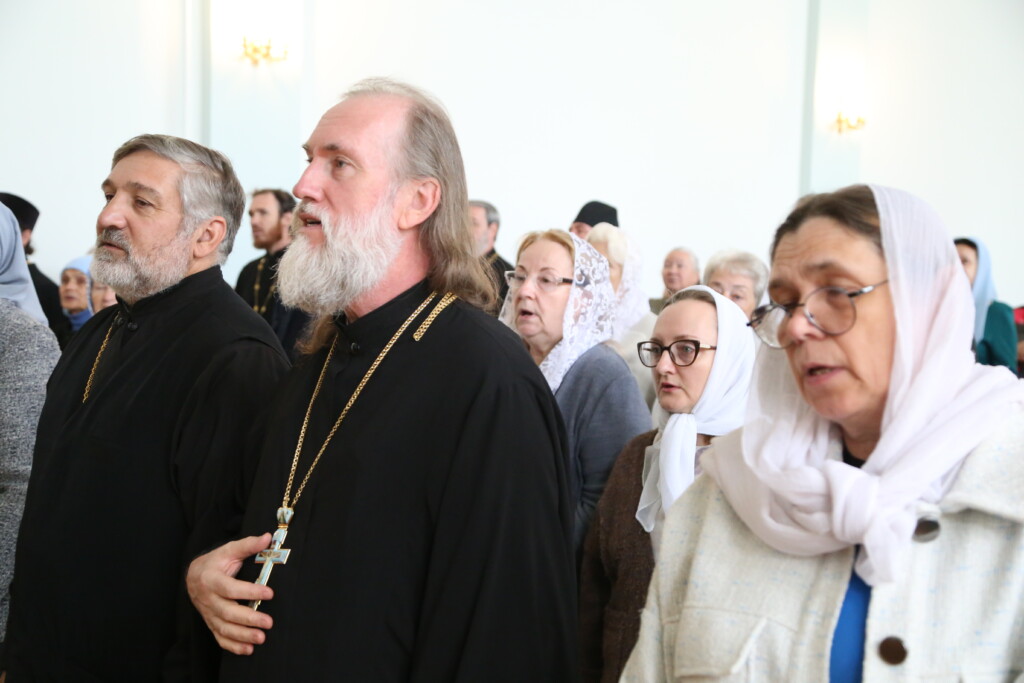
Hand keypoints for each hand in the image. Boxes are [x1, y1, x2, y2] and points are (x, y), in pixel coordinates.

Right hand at [186, 534, 274, 654]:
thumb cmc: (215, 562)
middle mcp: (208, 599)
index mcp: (211, 579)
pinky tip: (248, 649)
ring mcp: (208, 613)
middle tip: (268, 622)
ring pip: (224, 628)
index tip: (269, 593)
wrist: (193, 575)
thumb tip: (268, 537)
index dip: (249, 591)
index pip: (230, 588)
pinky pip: (220, 638)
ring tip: (261, 638)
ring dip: (243, 635)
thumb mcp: (228, 550)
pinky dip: (233, 646)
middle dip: (248, 619)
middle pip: (227, 612)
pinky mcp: (211, 623)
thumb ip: (248, 545)